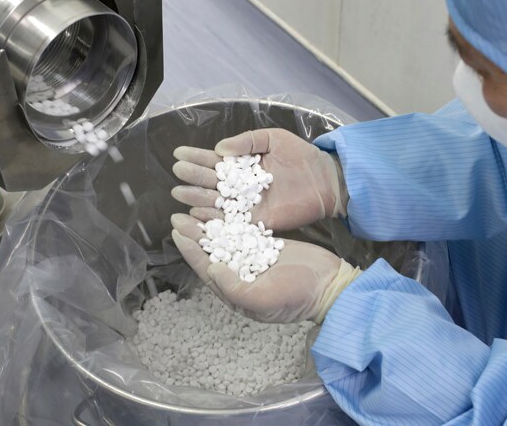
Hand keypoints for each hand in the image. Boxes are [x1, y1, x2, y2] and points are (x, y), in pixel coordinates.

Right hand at [171, 128, 347, 230]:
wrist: (325, 180)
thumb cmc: (302, 156)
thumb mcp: (273, 138)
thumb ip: (247, 141)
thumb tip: (219, 149)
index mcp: (243, 164)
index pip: (215, 161)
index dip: (197, 158)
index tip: (179, 154)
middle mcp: (241, 185)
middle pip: (212, 182)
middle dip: (193, 176)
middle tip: (177, 173)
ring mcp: (247, 204)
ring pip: (217, 202)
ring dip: (197, 198)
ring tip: (180, 193)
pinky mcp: (256, 220)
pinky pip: (231, 220)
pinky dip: (213, 219)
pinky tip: (197, 214)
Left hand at [171, 213, 359, 323]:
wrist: (329, 285)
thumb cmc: (296, 297)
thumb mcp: (263, 299)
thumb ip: (234, 288)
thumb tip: (211, 269)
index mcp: (235, 291)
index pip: (206, 268)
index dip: (190, 251)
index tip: (177, 231)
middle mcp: (240, 274)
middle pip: (212, 252)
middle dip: (196, 234)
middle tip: (179, 215)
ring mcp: (254, 259)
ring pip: (226, 240)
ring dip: (211, 225)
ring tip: (196, 207)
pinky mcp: (267, 247)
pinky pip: (244, 232)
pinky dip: (232, 221)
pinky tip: (223, 206)